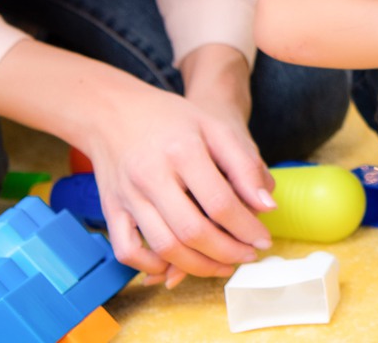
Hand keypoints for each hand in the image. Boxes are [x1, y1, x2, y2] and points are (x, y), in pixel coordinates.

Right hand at [77, 76, 276, 287]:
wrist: (113, 111)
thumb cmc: (172, 119)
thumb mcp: (215, 127)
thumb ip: (244, 165)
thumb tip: (267, 206)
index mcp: (182, 151)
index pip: (220, 202)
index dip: (246, 228)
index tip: (263, 240)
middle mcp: (151, 176)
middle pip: (192, 230)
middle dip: (227, 252)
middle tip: (247, 256)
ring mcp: (128, 195)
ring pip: (164, 247)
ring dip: (198, 266)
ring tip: (223, 265)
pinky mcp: (110, 209)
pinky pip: (127, 251)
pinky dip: (151, 267)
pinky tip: (175, 264)